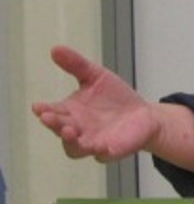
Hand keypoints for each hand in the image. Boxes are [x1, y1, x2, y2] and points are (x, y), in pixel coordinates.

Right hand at [32, 46, 161, 162]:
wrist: (144, 115)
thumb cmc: (116, 98)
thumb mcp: (96, 76)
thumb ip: (76, 65)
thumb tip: (55, 49)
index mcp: (70, 112)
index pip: (53, 112)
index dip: (44, 110)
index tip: (38, 106)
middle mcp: (77, 129)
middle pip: (60, 129)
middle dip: (53, 124)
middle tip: (48, 117)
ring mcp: (92, 142)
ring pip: (75, 147)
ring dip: (70, 141)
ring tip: (70, 131)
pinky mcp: (110, 150)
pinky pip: (102, 155)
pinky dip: (100, 151)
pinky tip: (101, 146)